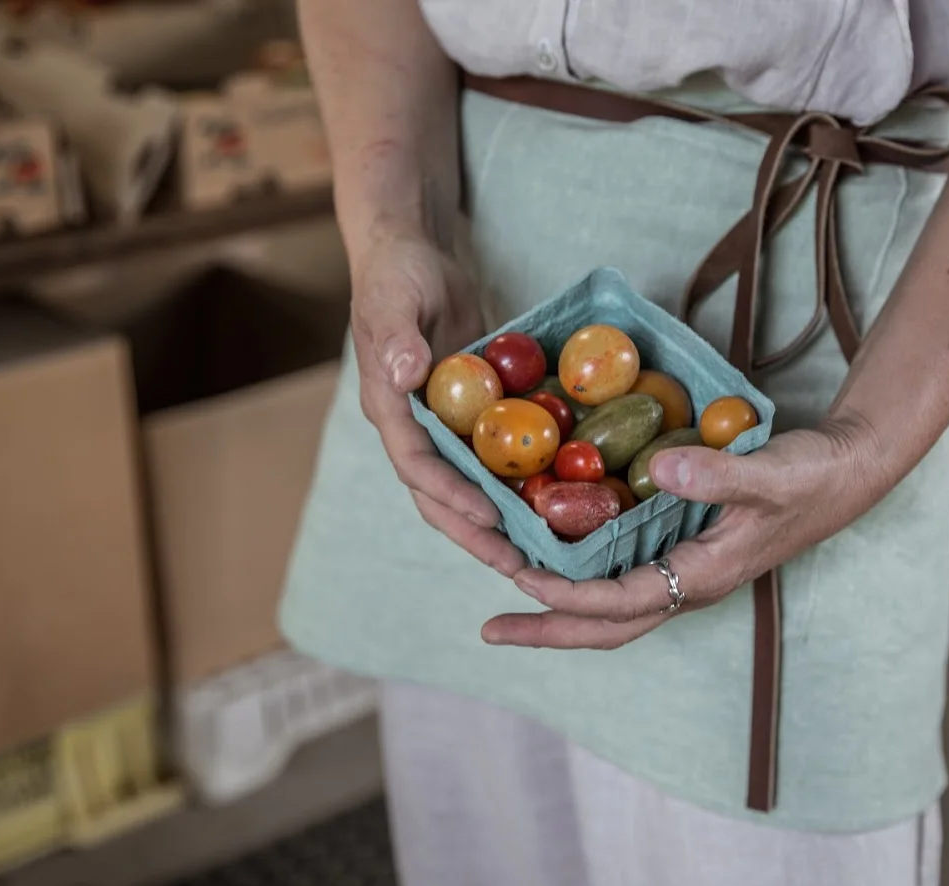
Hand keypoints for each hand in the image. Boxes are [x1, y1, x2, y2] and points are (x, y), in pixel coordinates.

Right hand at [351, 228, 526, 576]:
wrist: (411, 256)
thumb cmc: (397, 273)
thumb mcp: (395, 298)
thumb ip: (397, 336)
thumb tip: (403, 374)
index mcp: (389, 408)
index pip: (416, 465)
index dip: (450, 496)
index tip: (489, 518)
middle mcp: (414, 427)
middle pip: (441, 496)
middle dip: (478, 535)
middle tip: (521, 568)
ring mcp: (443, 425)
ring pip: (469, 487)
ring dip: (500, 523)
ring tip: (541, 557)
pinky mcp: (470, 415)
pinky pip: (494, 457)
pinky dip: (520, 482)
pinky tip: (559, 501)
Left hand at [480, 421, 892, 647]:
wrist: (845, 471)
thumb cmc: (810, 476)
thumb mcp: (767, 473)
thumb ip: (718, 475)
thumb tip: (666, 469)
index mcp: (701, 578)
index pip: (619, 603)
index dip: (566, 597)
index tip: (518, 582)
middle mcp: (686, 586)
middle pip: (605, 627)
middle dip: (546, 631)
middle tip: (489, 631)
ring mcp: (684, 573)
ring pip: (611, 609)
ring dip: (558, 609)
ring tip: (507, 596)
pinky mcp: (683, 552)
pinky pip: (623, 576)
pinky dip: (583, 575)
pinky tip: (556, 553)